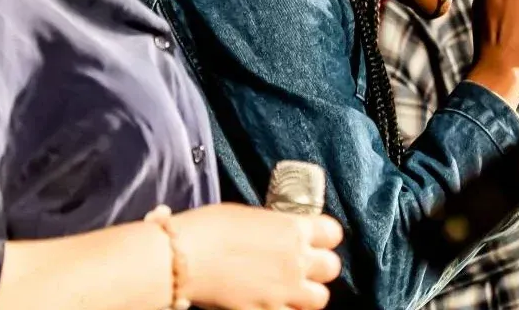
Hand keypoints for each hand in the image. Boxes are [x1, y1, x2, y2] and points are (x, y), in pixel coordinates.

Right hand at [174, 203, 342, 309]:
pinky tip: (270, 304)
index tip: (315, 238)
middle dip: (319, 267)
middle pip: (331, 268)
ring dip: (306, 295)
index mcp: (293, 229)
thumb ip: (274, 228)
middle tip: (302, 267)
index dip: (324, 236)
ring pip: (319, 299)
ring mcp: (284, 290)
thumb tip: (278, 234)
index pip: (333, 232)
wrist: (185, 257)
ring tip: (290, 291)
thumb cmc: (210, 228)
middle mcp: (296, 260)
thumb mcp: (250, 216)